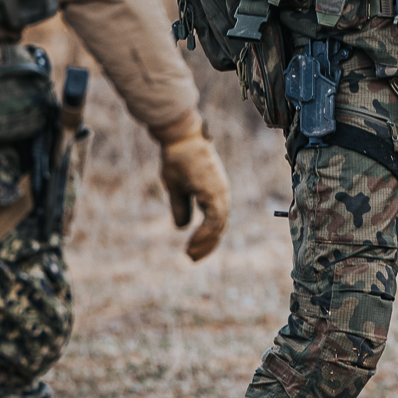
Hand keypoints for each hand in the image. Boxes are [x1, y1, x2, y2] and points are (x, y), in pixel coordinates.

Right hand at [151, 111, 230, 260]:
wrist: (180, 138)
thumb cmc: (178, 158)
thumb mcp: (177, 188)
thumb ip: (181, 207)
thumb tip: (182, 227)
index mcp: (214, 194)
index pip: (214, 222)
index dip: (205, 238)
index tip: (192, 251)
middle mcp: (221, 195)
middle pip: (219, 227)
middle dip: (207, 245)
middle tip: (191, 259)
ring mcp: (220, 193)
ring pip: (218, 226)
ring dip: (205, 243)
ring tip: (190, 256)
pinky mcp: (215, 192)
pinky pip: (214, 220)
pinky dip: (205, 234)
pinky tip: (192, 244)